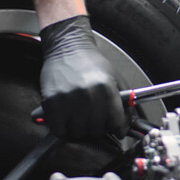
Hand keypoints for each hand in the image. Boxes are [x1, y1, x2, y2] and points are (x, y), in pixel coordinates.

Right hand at [39, 15, 126, 139]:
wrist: (67, 47)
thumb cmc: (91, 62)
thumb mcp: (113, 77)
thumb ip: (122, 99)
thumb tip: (128, 121)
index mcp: (106, 88)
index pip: (115, 123)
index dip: (116, 128)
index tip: (115, 129)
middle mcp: (88, 94)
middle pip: (96, 130)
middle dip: (97, 128)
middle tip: (94, 119)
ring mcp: (68, 99)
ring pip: (78, 132)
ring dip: (80, 129)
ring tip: (80, 117)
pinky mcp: (51, 102)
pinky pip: (58, 129)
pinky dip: (63, 129)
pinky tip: (66, 119)